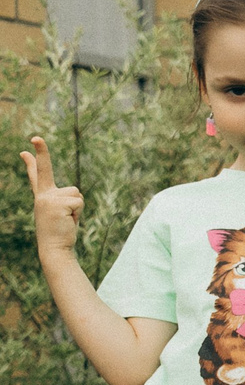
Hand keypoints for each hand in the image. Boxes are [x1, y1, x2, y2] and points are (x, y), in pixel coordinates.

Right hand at [20, 137, 81, 257]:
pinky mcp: (57, 204)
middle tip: (36, 137)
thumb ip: (63, 200)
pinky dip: (78, 212)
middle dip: (42, 152)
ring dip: (77, 207)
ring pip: (76, 192)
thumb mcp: (61, 213)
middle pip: (45, 169)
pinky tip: (68, 220)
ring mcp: (48, 198)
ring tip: (67, 218)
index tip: (26, 148)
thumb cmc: (61, 232)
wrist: (54, 248)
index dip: (33, 161)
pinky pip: (78, 201)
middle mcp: (42, 195)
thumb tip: (73, 195)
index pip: (37, 175)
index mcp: (42, 196)